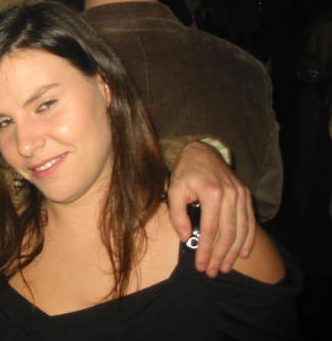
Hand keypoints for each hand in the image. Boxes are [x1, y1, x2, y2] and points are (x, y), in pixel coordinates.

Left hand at [167, 141, 254, 277]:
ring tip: (226, 267)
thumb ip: (177, 214)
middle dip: (221, 256)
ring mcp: (241, 195)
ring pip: (241, 230)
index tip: (201, 266)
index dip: (206, 251)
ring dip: (234, 252)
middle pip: (228, 234)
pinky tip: (243, 253)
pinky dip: (248, 239)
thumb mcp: (174, 189)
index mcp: (211, 193)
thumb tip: (186, 237)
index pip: (210, 230)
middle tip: (214, 272)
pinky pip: (250, 222)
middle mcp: (230, 195)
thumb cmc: (186, 172)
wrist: (203, 152)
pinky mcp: (246, 195)